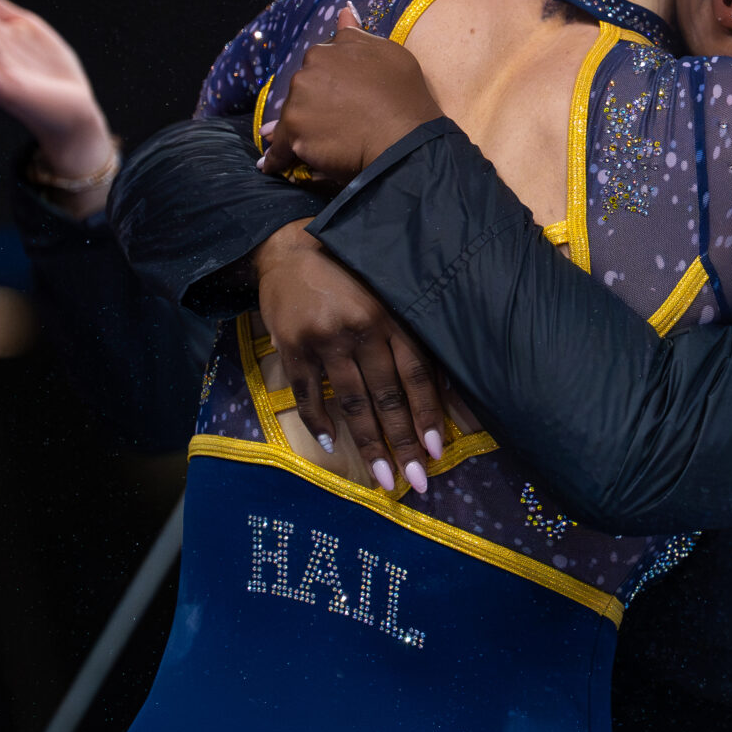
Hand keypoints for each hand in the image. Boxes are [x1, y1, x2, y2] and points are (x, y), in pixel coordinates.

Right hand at [253, 222, 449, 495]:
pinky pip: (307, 393)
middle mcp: (360, 330)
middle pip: (386, 396)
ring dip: (368, 444)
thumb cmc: (348, 275)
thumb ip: (408, 336)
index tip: (435, 451)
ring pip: (351, 402)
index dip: (426, 415)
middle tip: (415, 482)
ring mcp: (324, 340)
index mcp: (390, 317)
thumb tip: (442, 387)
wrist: (289, 249)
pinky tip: (333, 444)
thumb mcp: (386, 294)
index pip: (415, 375)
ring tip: (382, 478)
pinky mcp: (292, 347)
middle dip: (402, 443)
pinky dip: (319, 420)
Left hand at [256, 7, 439, 182]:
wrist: (405, 139)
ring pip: (292, 118)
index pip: (319, 66)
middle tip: (338, 122)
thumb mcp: (388, 53)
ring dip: (299, 129)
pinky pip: (279, 149)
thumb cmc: (404, 95)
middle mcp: (306, 72)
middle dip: (314, 104)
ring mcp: (298, 104)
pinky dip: (276, 158)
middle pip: (303, 91)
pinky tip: (272, 166)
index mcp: (326, 50)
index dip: (333, 84)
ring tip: (314, 144)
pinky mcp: (294, 136)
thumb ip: (357, 34)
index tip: (344, 97)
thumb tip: (343, 11)